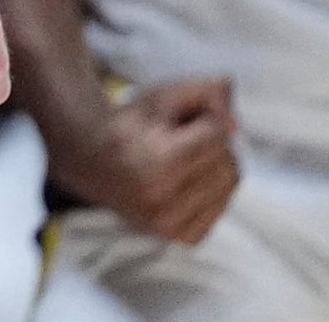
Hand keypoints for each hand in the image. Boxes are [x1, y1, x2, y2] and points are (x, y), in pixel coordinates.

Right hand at [50, 76, 241, 244]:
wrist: (92, 162)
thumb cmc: (130, 126)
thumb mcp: (162, 94)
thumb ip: (206, 92)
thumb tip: (236, 125)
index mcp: (156, 160)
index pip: (218, 132)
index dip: (207, 118)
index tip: (183, 120)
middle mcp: (162, 197)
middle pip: (228, 159)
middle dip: (213, 142)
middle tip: (181, 139)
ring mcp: (170, 222)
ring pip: (229, 182)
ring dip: (215, 165)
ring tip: (183, 160)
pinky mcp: (180, 237)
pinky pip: (223, 205)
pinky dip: (213, 189)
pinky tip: (187, 181)